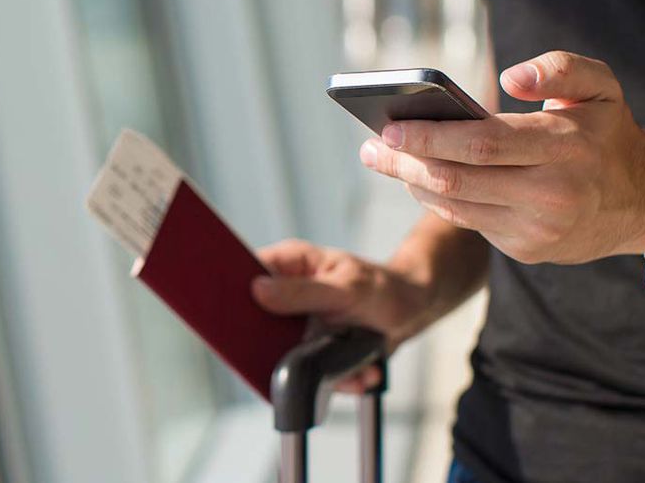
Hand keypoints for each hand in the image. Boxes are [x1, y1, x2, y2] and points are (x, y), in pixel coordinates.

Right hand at [251, 239, 436, 392]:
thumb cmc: (383, 288)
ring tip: (353, 364)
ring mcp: (294, 325)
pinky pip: (306, 373)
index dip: (231, 296)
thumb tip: (258, 291)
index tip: (236, 318)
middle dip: (273, 348)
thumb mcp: (347, 288)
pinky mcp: (308, 350)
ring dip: (315, 370)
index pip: (243, 276)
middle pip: (252, 323)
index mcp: (287, 264)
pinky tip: (362, 372)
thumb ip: (303, 292)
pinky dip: (337, 380)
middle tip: (302, 354)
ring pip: (278, 356)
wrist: (412, 311)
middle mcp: (284, 294)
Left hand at [359, 51, 644, 263]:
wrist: (643, 201)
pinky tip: (420, 180)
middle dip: (404, 164)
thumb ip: (559, 68)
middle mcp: (549, 194)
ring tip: (385, 161)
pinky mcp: (527, 251)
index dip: (429, 138)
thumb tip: (510, 78)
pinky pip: (470, 223)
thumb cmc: (608, 133)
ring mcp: (536, 229)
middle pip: (456, 180)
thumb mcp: (600, 85)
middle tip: (370, 148)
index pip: (480, 144)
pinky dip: (441, 201)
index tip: (388, 129)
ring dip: (413, 184)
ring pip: (456, 207)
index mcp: (563, 147)